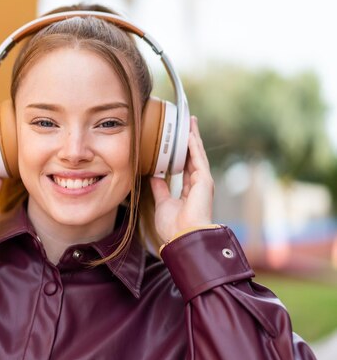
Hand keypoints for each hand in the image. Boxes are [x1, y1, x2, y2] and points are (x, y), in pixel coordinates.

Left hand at [150, 116, 213, 240]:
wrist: (182, 237)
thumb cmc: (173, 226)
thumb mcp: (163, 203)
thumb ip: (160, 189)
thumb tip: (154, 177)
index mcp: (190, 191)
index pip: (185, 167)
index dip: (182, 153)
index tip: (177, 140)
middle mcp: (198, 185)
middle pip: (193, 157)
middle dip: (190, 140)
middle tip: (186, 123)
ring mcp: (203, 182)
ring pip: (197, 155)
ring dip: (193, 138)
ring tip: (190, 122)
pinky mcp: (205, 181)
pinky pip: (198, 159)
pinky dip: (194, 146)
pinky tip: (189, 134)